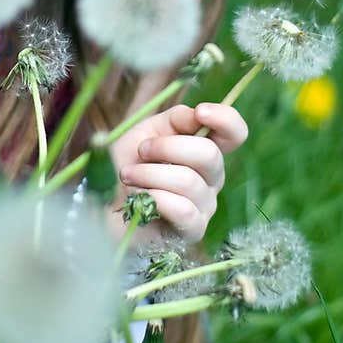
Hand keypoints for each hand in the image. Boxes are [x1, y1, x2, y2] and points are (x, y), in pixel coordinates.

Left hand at [108, 102, 248, 247]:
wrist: (107, 207)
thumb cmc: (129, 165)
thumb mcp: (147, 131)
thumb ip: (175, 119)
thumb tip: (197, 115)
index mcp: (206, 149)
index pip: (235, 133)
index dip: (225, 119)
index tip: (200, 112)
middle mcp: (213, 177)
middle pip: (209, 154)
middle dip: (167, 147)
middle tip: (141, 151)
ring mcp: (206, 205)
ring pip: (189, 181)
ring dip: (149, 174)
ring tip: (127, 175)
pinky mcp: (193, 229)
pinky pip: (182, 209)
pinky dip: (154, 197)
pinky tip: (137, 196)